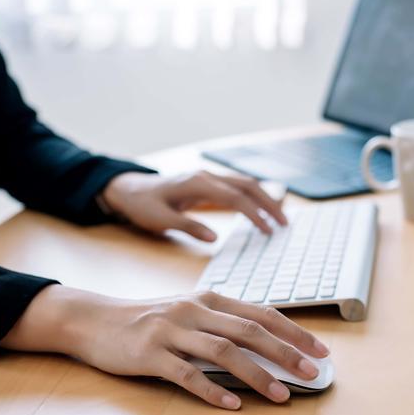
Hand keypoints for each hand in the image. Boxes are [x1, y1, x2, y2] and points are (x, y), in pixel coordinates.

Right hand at [0, 286, 329, 409]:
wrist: (95, 320)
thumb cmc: (147, 318)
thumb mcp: (188, 312)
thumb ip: (221, 324)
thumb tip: (266, 344)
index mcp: (208, 299)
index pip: (260, 313)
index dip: (293, 331)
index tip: (320, 349)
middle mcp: (193, 311)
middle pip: (248, 331)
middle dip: (285, 352)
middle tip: (312, 372)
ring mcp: (171, 331)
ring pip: (223, 352)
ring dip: (256, 375)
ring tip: (281, 395)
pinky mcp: (150, 354)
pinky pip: (186, 374)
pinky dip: (211, 391)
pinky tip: (231, 406)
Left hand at [101, 171, 287, 241]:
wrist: (128, 189)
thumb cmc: (142, 205)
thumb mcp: (160, 220)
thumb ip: (187, 227)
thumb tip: (214, 238)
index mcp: (196, 184)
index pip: (235, 198)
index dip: (254, 214)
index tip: (268, 231)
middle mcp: (206, 176)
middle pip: (247, 185)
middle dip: (269, 203)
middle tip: (284, 224)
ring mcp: (207, 177)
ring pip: (245, 183)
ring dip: (264, 199)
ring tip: (279, 219)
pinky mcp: (207, 184)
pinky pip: (236, 187)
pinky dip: (253, 196)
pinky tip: (261, 210)